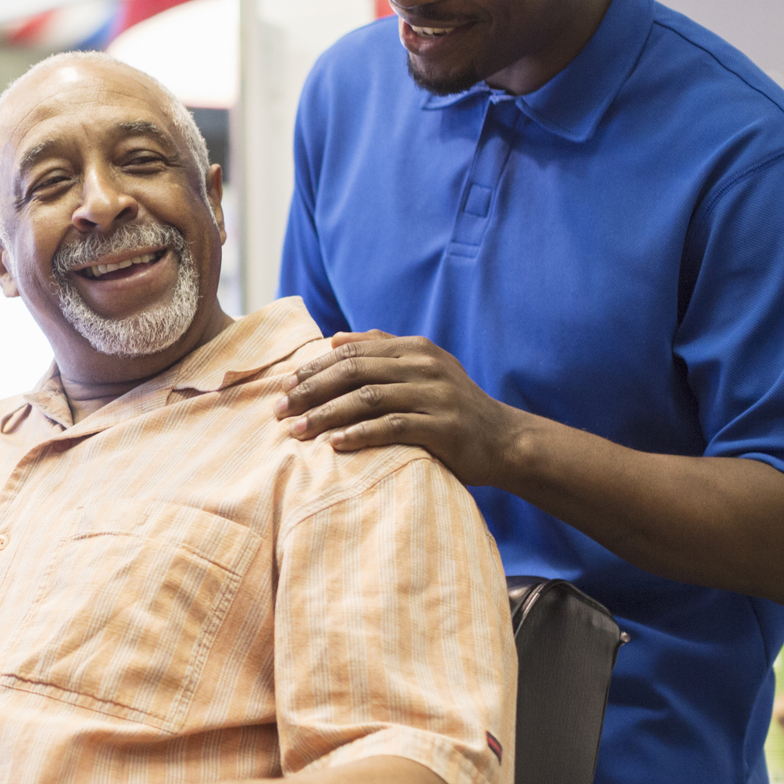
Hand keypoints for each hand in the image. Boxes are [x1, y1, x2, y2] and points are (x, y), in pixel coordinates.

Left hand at [273, 330, 528, 486]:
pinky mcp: (444, 427)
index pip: (351, 353)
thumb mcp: (422, 370)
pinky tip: (334, 444)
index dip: (313, 368)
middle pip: (353, 372)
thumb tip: (333, 339)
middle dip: (310, 390)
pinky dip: (360, 434)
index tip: (283, 386)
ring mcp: (435, 395)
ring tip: (296, 430)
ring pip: (367, 399)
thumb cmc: (452, 407)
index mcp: (415, 348)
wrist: (504, 440)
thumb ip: (382, 350)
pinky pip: (393, 427)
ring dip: (325, 414)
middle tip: (278, 409)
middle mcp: (425, 366)